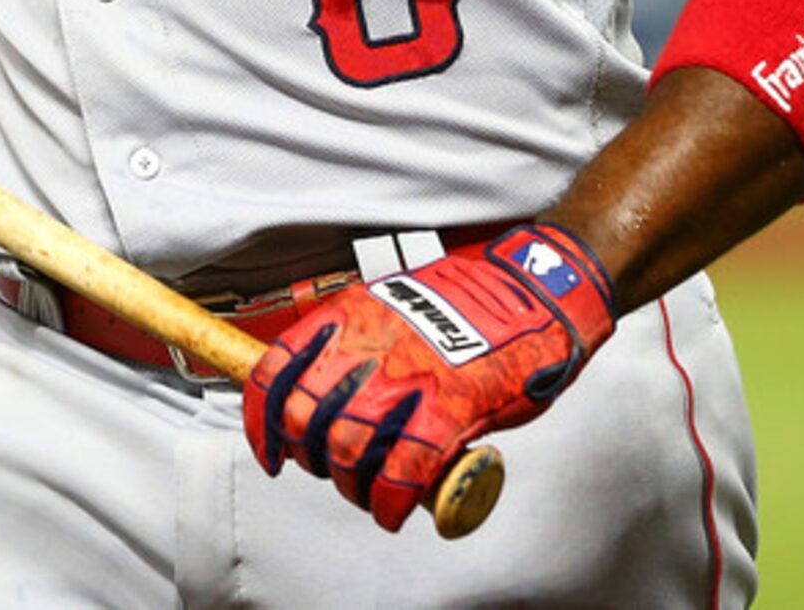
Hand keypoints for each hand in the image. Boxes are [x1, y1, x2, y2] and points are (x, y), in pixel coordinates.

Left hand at [242, 224, 616, 531]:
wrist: (540, 291)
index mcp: (352, 312)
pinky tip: (393, 511)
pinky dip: (389, 502)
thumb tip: (332, 390)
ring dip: (349, 485)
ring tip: (366, 493)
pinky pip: (402, 471)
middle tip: (330, 470)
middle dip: (309, 457)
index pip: (277, 371)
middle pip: (305, 417)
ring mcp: (409, 375)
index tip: (270, 452)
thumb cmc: (474, 301)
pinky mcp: (451, 407)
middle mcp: (371, 342)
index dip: (262, 423)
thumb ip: (361, 341)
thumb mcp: (397, 302)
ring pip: (347, 449)